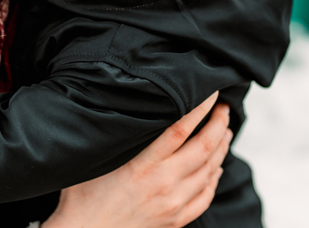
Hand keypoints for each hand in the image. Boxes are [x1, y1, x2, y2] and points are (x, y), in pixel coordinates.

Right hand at [42, 92, 230, 227]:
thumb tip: (119, 107)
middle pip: (204, 149)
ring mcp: (174, 203)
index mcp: (143, 166)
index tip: (210, 93)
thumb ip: (114, 137)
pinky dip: (215, 178)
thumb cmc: (83, 197)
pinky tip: (216, 167)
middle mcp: (164, 184)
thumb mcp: (95, 160)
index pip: (180, 130)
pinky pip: (206, 196)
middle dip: (219, 125)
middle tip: (224, 108)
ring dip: (221, 149)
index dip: (199, 109)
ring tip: (225, 131)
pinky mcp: (176, 219)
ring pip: (210, 171)